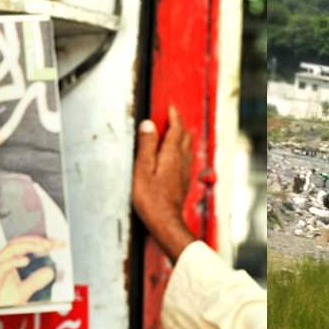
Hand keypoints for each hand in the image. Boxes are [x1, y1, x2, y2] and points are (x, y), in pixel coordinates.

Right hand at [0, 236, 58, 309]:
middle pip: (18, 242)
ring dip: (28, 246)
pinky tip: (26, 260)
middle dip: (36, 240)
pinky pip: (2, 266)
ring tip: (43, 247)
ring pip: (10, 249)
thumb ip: (35, 281)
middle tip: (53, 243)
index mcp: (7, 262)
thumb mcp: (22, 292)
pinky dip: (14, 261)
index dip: (42, 242)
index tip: (59, 243)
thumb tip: (50, 272)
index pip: (25, 245)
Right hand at [133, 106, 195, 260]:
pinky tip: (177, 156)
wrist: (165, 222)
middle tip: (173, 117)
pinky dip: (181, 151)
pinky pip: (185, 160)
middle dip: (179, 125)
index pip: (176, 129)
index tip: (171, 107)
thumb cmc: (151, 198)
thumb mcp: (142, 169)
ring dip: (182, 137)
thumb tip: (149, 124)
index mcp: (171, 154)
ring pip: (186, 148)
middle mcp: (180, 161)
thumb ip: (146, 145)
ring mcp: (183, 172)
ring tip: (176, 132)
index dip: (174, 116)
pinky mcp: (182, 182)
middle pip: (184, 137)